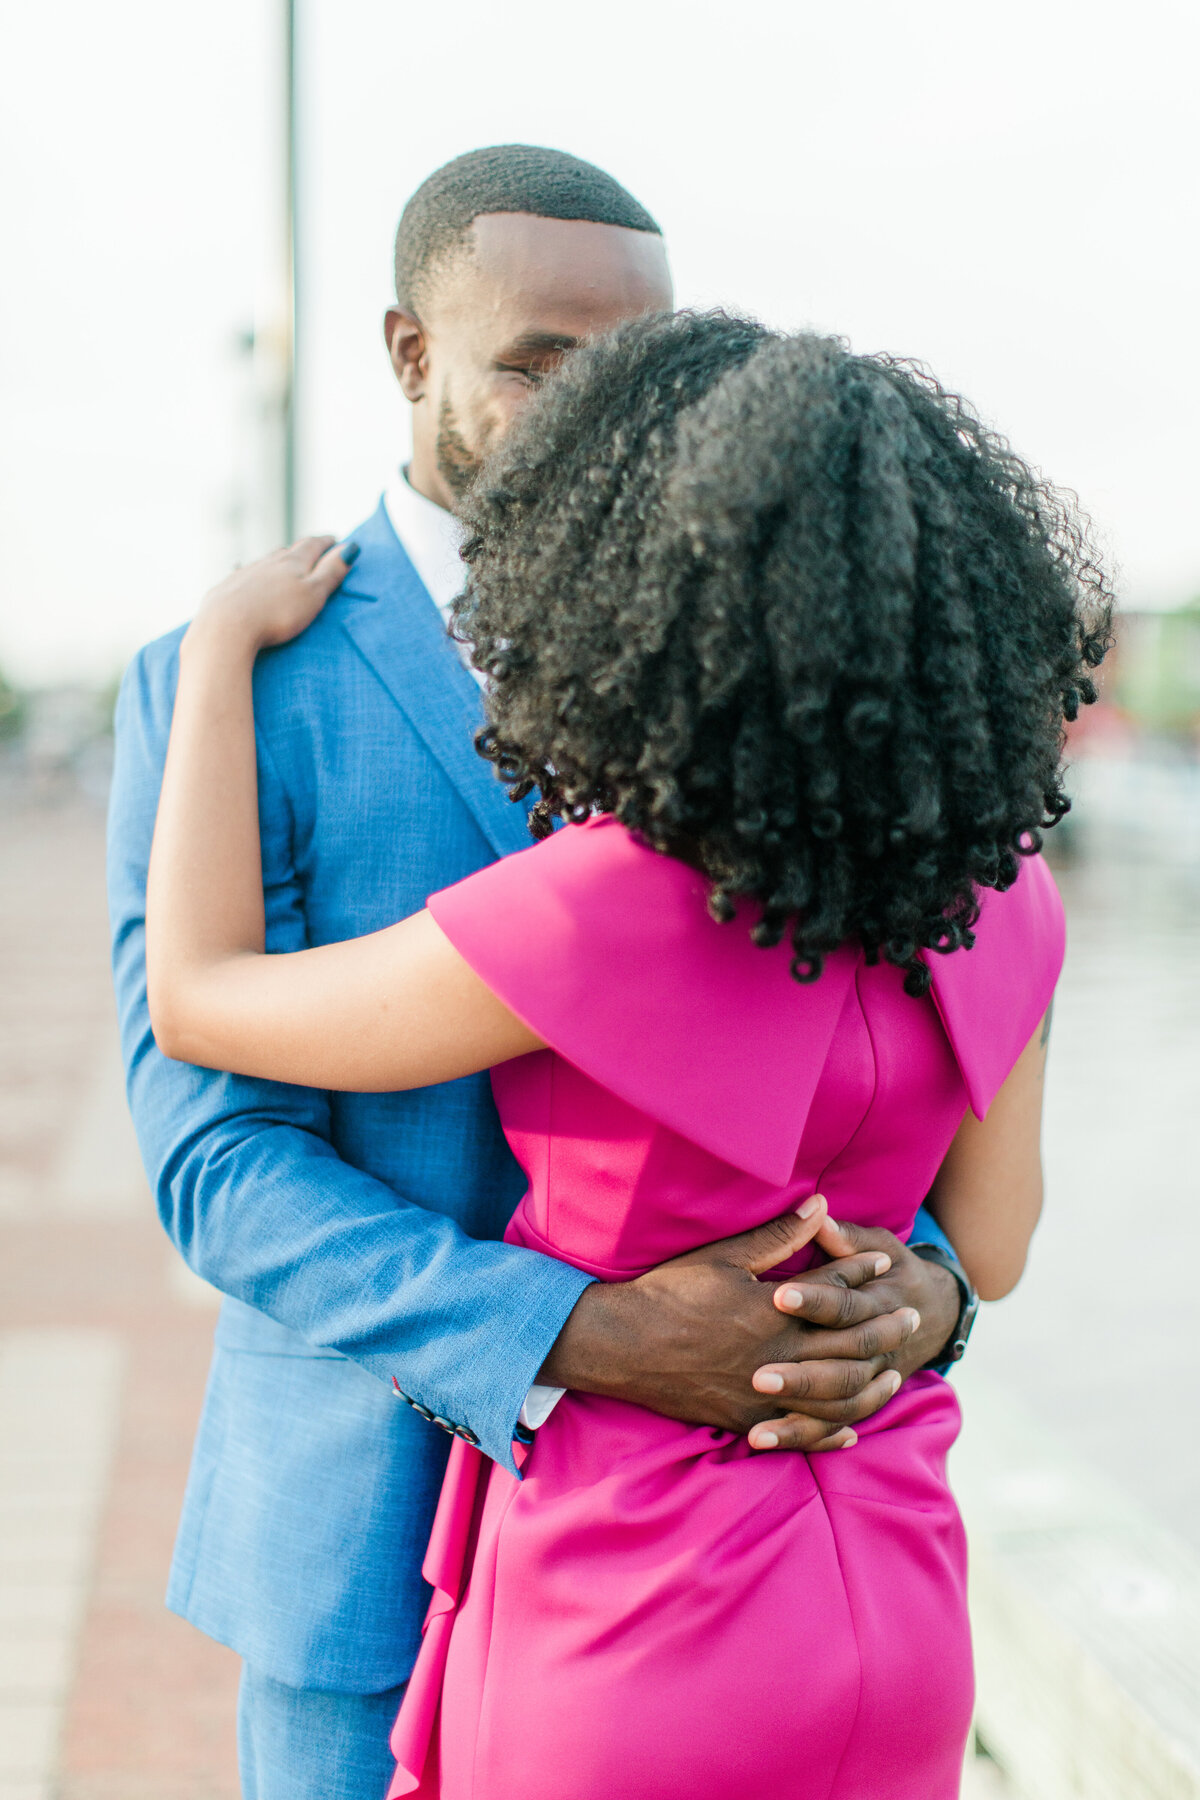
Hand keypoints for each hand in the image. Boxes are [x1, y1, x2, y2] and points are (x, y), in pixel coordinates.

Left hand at [186, 536, 356, 656]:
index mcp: (292, 563)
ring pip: (267, 561)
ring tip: (286, 560)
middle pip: (289, 550)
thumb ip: (331, 572)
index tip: (335, 540)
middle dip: (303, 548)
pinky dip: (254, 573)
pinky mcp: (228, 588)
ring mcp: (246, 573)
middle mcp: (268, 562)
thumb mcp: (313, 594)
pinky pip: (244, 574)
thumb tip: (350, 547)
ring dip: (279, 559)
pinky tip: (248, 574)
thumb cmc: (276, 614)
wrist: (226, 626)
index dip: (326, 542)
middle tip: (314, 547)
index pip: (313, 546)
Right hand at [538, 1197, 921, 1447]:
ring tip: (895, 1373)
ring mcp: (763, 1394)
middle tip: (913, 1317)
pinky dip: (830, 1433)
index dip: (863, 1272)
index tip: (887, 1260)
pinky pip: (799, 1434)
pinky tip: (850, 1431)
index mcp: (773, 1311)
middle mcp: (777, 1356)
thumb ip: (778, 1236)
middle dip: (884, 1328)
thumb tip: (820, 1205)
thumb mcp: (723, 1257)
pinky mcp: (745, 1420)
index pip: (833, 1290)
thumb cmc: (668, 1293)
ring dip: (870, 1384)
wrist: (619, 1346)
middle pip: (847, 1344)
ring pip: (834, 1396)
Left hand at [745, 1217, 960, 1451]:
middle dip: (801, 1371)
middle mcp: (881, 1347)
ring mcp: (873, 1379)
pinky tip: (761, 1438)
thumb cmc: (893, 1271)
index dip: (815, 1299)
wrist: (935, 1313)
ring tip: (754, 1409)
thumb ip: (848, 1238)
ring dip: (798, 1409)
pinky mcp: (859, 1400)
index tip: (776, 1296)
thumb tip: (818, 1213)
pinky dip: (801, 1436)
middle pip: (843, 1364)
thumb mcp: (880, 1246)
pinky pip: (832, 1425)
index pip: (847, 1304)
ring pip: (840, 1402)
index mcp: (883, 1301)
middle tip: (757, 1373)